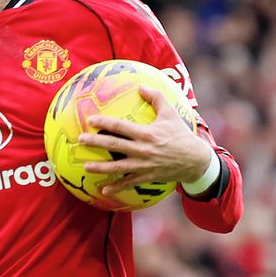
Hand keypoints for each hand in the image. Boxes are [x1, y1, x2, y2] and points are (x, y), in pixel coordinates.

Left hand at [78, 85, 213, 197]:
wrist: (195, 160)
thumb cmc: (180, 134)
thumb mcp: (170, 113)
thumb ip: (156, 98)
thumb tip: (141, 85)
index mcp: (146, 133)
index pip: (120, 126)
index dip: (104, 123)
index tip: (90, 120)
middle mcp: (142, 149)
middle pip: (114, 145)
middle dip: (96, 143)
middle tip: (80, 140)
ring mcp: (144, 165)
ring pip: (118, 167)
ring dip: (101, 167)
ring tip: (86, 166)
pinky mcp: (147, 177)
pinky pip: (129, 183)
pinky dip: (116, 188)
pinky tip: (104, 191)